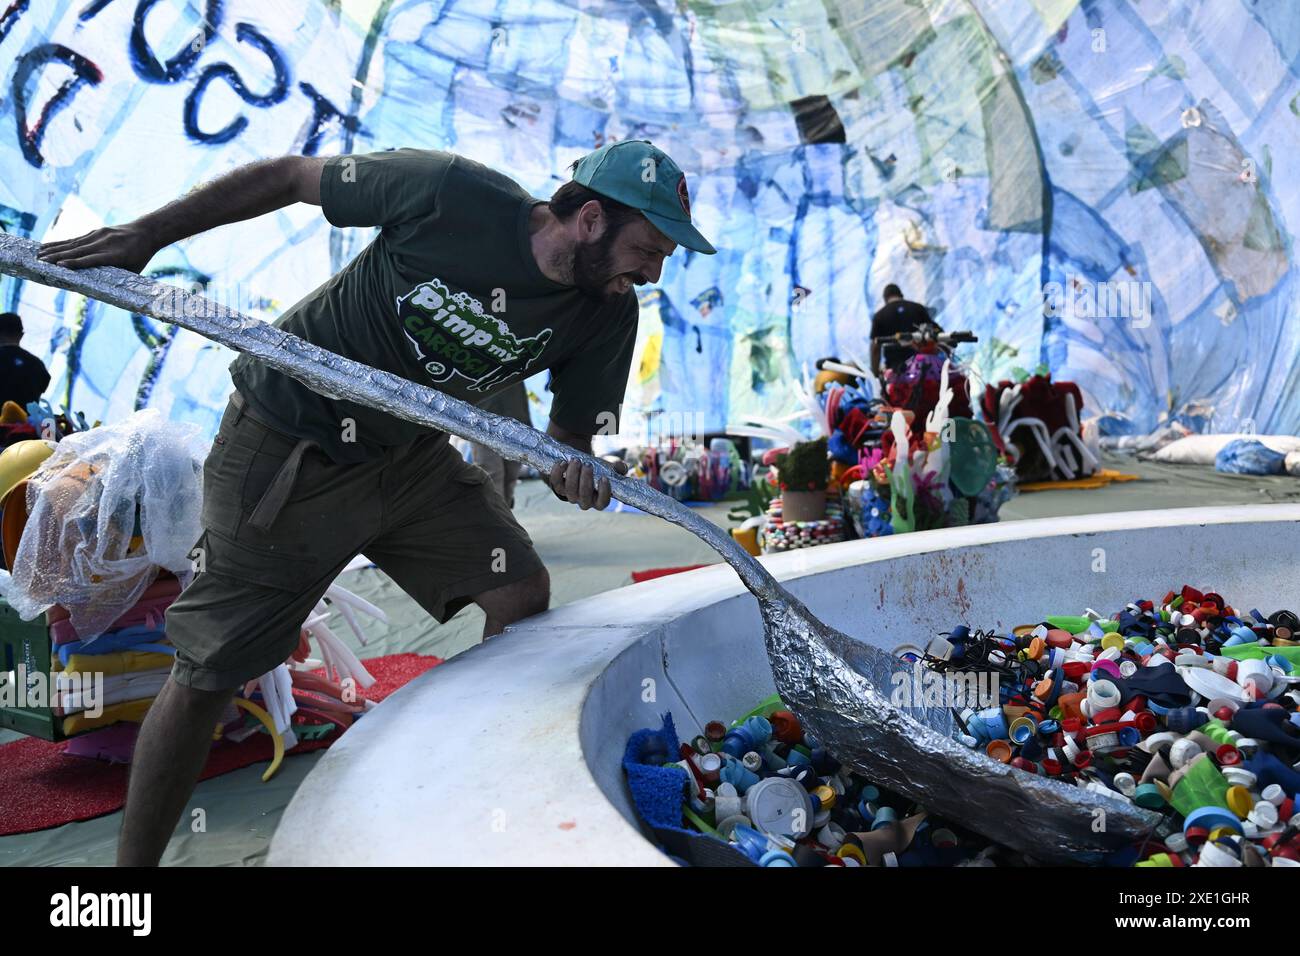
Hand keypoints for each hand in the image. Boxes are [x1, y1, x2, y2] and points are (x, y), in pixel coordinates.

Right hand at [38, 223, 156, 272]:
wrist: (146, 232)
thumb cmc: (140, 256)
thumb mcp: (133, 271)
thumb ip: (116, 278)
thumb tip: (98, 291)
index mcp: (115, 254)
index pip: (92, 259)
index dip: (75, 263)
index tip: (60, 266)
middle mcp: (105, 243)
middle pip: (78, 251)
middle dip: (58, 257)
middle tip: (41, 262)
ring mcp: (99, 235)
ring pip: (74, 243)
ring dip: (55, 249)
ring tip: (39, 255)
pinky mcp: (95, 231)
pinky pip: (76, 239)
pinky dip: (61, 243)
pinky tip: (48, 246)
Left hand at [548, 456, 627, 510]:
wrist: (580, 463)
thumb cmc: (598, 469)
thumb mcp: (610, 468)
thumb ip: (618, 468)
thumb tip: (621, 467)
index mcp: (598, 500)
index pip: (602, 503)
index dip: (603, 493)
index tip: (604, 478)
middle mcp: (584, 501)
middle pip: (584, 497)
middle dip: (586, 481)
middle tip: (588, 465)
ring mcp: (570, 495)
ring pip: (569, 490)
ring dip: (572, 474)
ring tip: (576, 460)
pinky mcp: (558, 487)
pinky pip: (555, 483)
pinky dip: (557, 472)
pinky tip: (563, 462)